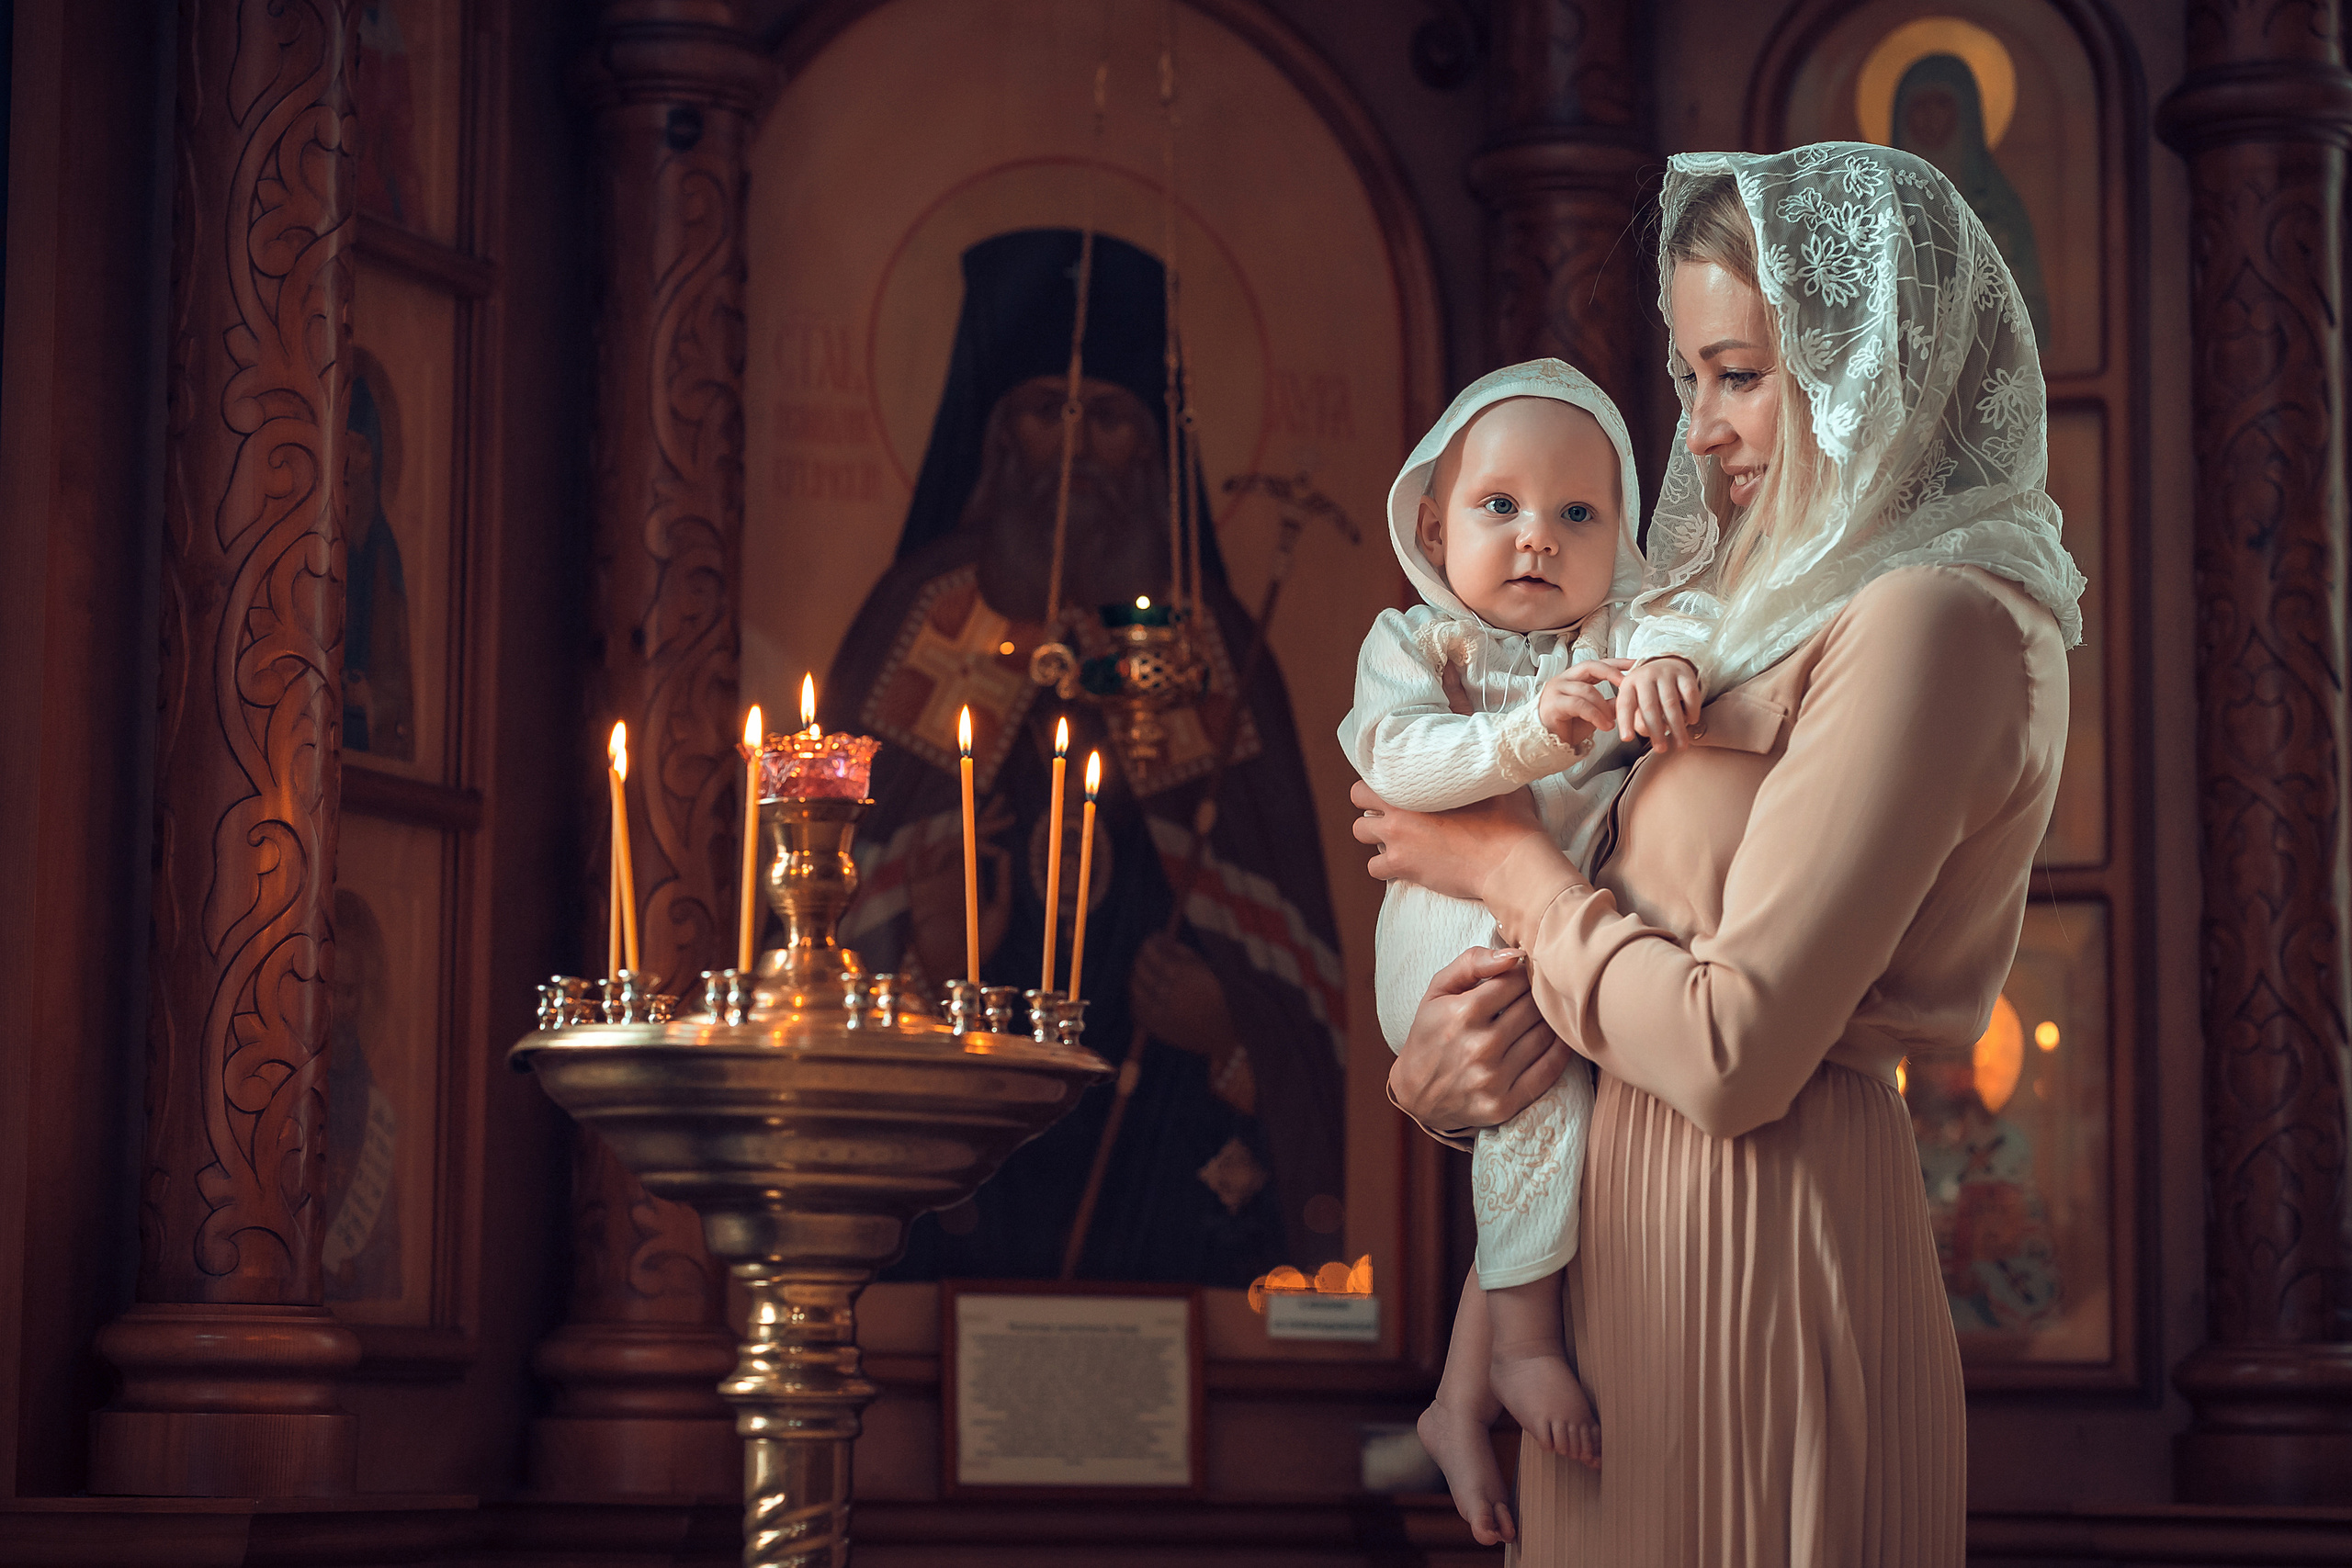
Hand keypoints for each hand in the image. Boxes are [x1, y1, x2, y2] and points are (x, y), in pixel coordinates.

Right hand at [906, 794, 1014, 983]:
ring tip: (980, 817)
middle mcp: (955, 875)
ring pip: (947, 844)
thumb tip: (1004, 851)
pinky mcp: (919, 890)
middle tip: (1001, 797)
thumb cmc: (977, 947)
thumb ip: (1003, 883)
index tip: (1011, 818)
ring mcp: (937, 880)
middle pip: (968, 838)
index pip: (984, 845)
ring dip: (965, 831)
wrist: (952, 968)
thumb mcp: (1000, 912)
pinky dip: (917, 843)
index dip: (995, 827)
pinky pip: (914, 862)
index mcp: (974, 879)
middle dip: (984, 818)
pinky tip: (924, 823)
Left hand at [1130, 933, 1252, 1112]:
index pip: (1152, 953)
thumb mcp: (1206, 967)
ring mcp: (1161, 1012)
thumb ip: (1182, 952)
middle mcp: (1168, 992)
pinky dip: (1138, 999)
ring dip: (1137, 977)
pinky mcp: (1158, 1028)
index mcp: (1181, 974)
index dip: (1149, 944)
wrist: (1227, 1032)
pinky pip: (1138, 1010)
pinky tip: (1146, 994)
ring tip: (1145, 973)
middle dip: (1141, 958)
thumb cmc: (1219, 994)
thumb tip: (1160, 940)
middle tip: (1145, 954)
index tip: (1152, 939)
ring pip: (1136, 989)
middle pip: (1140, 970)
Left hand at [1350, 779, 1550, 902]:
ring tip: (1397, 835)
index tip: (1393, 784)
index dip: (1382, 777)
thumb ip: (1480, 763)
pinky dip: (1385, 866)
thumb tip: (1487, 738)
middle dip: (1370, 802)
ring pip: (1360, 832)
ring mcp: (1397, 841)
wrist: (1508, 862)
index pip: (1376, 770)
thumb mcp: (1495, 781)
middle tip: (1391, 809)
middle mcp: (1398, 811)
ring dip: (1375, 833)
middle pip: (1358, 799)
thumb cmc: (1508, 821)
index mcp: (1416, 785)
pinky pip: (1375, 867)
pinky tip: (1405, 862)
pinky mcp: (1403, 867)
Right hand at [1390, 947, 1570, 1131]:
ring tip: (1544, 1017)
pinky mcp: (1504, 1104)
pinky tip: (1558, 1040)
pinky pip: (1548, 1071)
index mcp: (1462, 1013)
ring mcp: (1493, 1078)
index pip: (1515, 981)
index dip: (1523, 975)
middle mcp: (1480, 1046)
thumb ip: (1472, 962)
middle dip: (1537, 997)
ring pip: (1544, 1036)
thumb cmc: (1430, 1033)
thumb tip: (1515, 954)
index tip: (1523, 978)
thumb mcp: (1437, 990)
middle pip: (1533, 1008)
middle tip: (1537, 997)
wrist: (1416, 1094)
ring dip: (1551, 1022)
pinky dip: (1560, 1052)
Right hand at [1537, 658, 1633, 749]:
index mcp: (1573, 678)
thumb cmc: (1568, 728)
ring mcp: (1556, 690)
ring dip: (1604, 706)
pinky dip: (1595, 715)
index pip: (1597, 664)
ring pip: (1587, 690)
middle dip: (1611, 673)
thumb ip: (1608, 704)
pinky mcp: (1553, 704)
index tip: (1635, 663)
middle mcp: (1563, 680)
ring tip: (1612, 722)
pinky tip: (1604, 726)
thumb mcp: (1594, 714)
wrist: (1549, 746)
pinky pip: (1580, 705)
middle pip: (1590, 667)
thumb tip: (1628, 698)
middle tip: (1627, 684)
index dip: (1616, 663)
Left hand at [1616, 656, 1702, 751]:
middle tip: (1660, 749)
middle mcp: (1646, 676)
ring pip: (1670, 703)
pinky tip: (1691, 721)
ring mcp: (1665, 673)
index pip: (1625, 704)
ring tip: (1680, 744)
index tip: (1626, 739)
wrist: (1666, 662)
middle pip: (1649, 707)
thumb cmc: (1647, 690)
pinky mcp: (1684, 674)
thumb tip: (1641, 735)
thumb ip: (1634, 717)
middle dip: (1655, 731)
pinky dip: (1691, 710)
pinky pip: (1690, 694)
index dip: (1625, 722)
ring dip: (1676, 727)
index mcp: (1629, 684)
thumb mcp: (1635, 699)